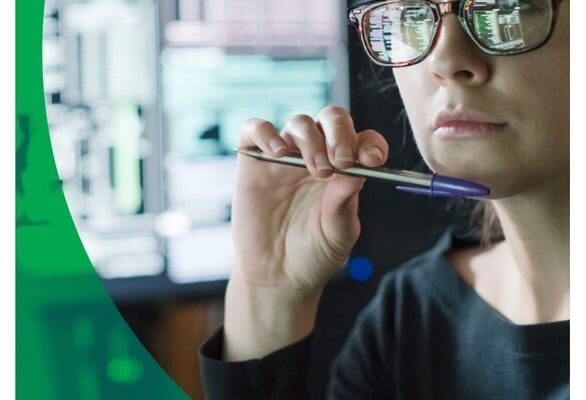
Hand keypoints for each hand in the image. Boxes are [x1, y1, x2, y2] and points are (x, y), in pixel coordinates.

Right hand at [231, 106, 388, 297]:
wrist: (276, 276)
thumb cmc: (313, 254)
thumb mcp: (338, 233)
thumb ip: (344, 203)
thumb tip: (357, 170)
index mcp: (345, 170)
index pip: (362, 140)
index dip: (369, 143)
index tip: (371, 160)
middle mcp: (317, 156)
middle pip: (332, 120)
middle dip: (340, 134)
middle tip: (341, 161)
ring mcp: (285, 157)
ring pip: (300, 123)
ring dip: (311, 140)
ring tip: (314, 170)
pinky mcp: (254, 162)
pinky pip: (255, 129)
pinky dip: (266, 132)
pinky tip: (278, 153)